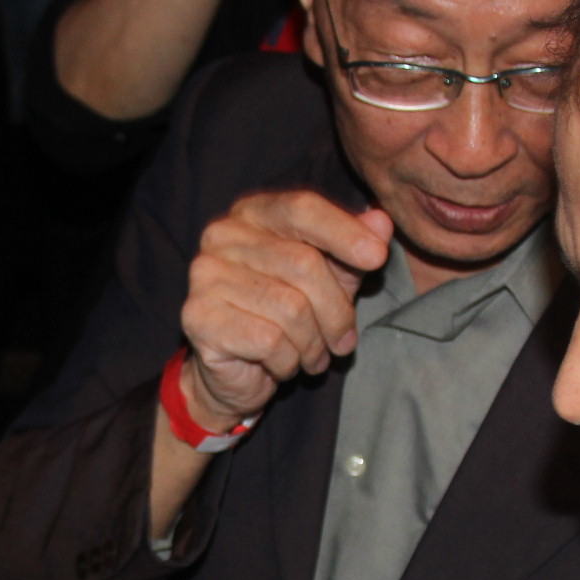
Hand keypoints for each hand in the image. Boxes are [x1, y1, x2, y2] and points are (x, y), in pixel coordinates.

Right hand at [178, 190, 391, 426]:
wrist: (234, 371)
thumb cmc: (284, 317)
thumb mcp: (329, 276)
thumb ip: (352, 246)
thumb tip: (382, 223)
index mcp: (253, 213)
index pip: (303, 208)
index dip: (344, 231)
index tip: (378, 257)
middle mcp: (222, 235)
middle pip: (304, 263)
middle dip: (336, 311)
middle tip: (344, 341)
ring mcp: (206, 275)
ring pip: (290, 308)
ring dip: (313, 344)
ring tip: (312, 356)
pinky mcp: (198, 316)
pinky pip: (269, 341)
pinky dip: (288, 361)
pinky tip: (283, 364)